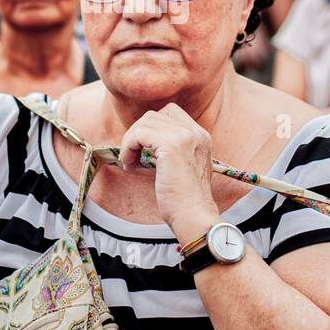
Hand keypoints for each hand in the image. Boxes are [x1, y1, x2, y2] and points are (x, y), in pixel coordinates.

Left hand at [117, 104, 216, 239]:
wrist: (194, 216)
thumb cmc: (185, 200)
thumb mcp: (184, 167)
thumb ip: (173, 151)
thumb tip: (145, 142)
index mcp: (201, 136)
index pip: (170, 112)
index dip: (151, 127)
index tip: (143, 147)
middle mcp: (195, 133)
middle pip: (155, 115)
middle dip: (138, 132)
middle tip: (132, 155)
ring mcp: (184, 137)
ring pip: (145, 122)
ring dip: (131, 140)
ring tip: (129, 161)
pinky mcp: (171, 147)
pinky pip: (140, 134)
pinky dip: (128, 147)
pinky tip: (129, 164)